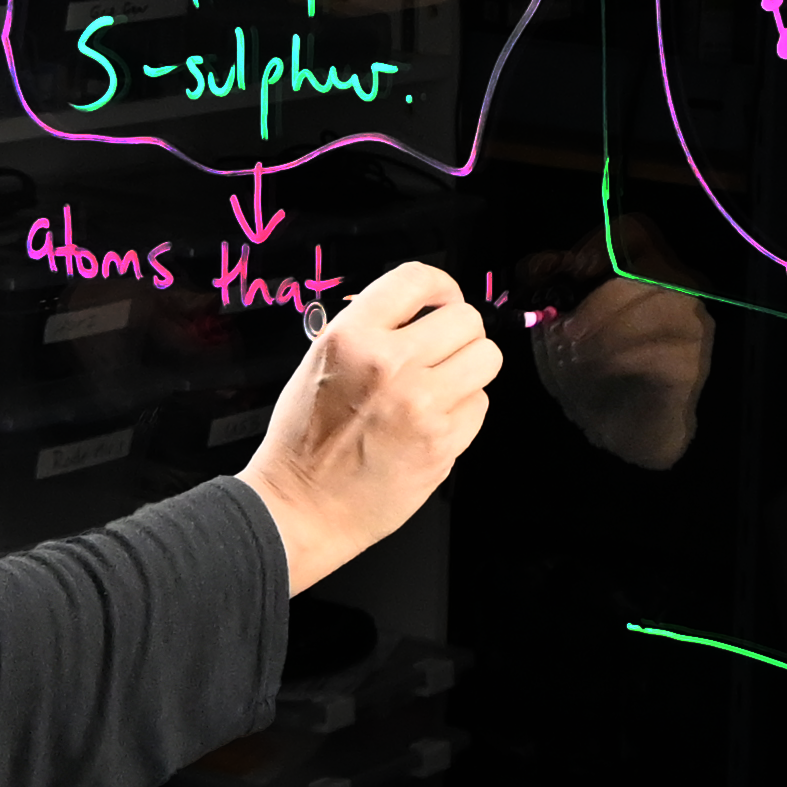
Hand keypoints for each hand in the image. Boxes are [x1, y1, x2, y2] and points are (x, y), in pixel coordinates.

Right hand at [240, 265, 499, 592]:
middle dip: (458, 332)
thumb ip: (368, 330)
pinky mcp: (442, 444)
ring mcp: (421, 406)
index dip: (441, 286)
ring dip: (469, 368)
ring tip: (443, 384)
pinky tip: (433, 422)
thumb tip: (419, 312)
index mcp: (352, 337)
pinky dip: (463, 411)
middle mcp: (390, 364)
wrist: (300, 507)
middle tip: (443, 349)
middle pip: (467, 320)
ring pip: (486, 359)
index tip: (443, 299)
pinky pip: (480, 406)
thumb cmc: (302, 439)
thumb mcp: (319, 361)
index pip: (417, 279)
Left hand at [525, 257, 712, 470]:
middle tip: (566, 331)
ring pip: (660, 306)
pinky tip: (603, 372)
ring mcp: (690, 324)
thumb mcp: (554, 327)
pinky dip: (625, 360)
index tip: (569, 273)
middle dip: (599, 300)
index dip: (599, 245)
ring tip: (578, 356)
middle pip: (647, 268)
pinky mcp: (694, 363)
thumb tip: (537, 268)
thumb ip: (547, 292)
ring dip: (610, 331)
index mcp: (641, 268)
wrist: (618, 428)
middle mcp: (675, 287)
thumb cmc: (590, 369)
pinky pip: (664, 351)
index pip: (633, 230)